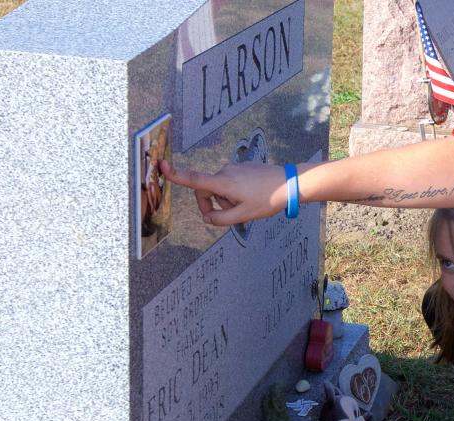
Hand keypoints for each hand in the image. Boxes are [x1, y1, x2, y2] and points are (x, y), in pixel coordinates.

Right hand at [160, 160, 288, 225]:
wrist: (290, 183)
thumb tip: (207, 218)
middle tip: (233, 216)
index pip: (195, 180)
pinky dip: (235, 193)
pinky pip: (231, 183)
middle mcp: (226, 172)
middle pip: (207, 191)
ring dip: (227, 200)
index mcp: (224, 183)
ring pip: (221, 189)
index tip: (162, 166)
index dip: (177, 175)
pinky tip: (253, 198)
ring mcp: (235, 168)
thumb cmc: (267, 200)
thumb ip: (221, 220)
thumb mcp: (243, 216)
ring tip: (247, 206)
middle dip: (215, 205)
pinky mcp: (243, 168)